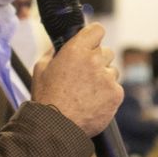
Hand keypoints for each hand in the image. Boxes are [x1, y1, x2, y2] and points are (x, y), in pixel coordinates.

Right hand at [32, 22, 122, 136]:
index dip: (93, 37)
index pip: (97, 30)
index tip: (91, 43)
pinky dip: (107, 94)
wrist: (56, 126)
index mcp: (76, 50)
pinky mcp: (116, 94)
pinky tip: (93, 102)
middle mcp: (95, 60)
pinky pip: (116, 88)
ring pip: (112, 71)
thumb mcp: (41, 68)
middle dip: (97, 60)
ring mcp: (108, 78)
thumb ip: (54, 51)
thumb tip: (61, 45)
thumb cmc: (47, 98)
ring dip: (103, 78)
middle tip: (84, 75)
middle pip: (106, 51)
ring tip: (87, 92)